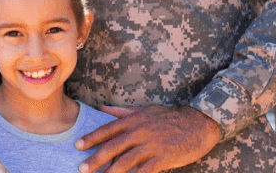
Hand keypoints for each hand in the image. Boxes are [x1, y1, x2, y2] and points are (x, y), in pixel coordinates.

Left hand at [76, 105, 220, 172]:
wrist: (198, 123)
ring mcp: (151, 145)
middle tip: (82, 168)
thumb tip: (102, 108)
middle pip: (113, 146)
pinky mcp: (162, 158)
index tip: (78, 146)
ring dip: (110, 172)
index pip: (108, 129)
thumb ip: (122, 112)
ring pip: (125, 161)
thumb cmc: (170, 117)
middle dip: (95, 159)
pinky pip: (144, 171)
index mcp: (134, 120)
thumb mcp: (146, 110)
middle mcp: (140, 131)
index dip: (92, 138)